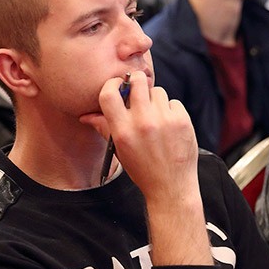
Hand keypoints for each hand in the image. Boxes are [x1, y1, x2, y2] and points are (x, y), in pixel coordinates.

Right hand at [83, 71, 209, 266]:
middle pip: (137, 81)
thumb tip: (86, 116)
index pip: (109, 94)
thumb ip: (104, 128)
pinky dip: (171, 111)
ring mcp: (164, 120)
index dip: (112, 84)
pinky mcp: (182, 121)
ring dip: (155, 100)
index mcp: (122, 131)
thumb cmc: (143, 169)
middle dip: (137, 82)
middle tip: (138, 89)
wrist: (171, 187)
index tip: (117, 84)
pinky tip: (170, 126)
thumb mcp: (119, 150)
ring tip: (156, 117)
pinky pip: (173, 103)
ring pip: (157, 91)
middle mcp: (142, 123)